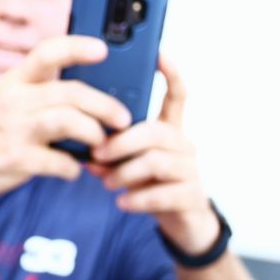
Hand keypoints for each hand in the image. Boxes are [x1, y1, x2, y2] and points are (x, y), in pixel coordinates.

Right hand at [0, 35, 133, 200]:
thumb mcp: (11, 101)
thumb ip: (45, 95)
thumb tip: (94, 100)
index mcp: (17, 81)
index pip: (47, 53)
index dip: (77, 47)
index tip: (102, 50)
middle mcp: (15, 100)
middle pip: (70, 93)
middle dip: (104, 105)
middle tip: (124, 118)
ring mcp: (15, 129)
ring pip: (67, 121)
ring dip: (93, 134)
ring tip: (101, 144)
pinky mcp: (16, 159)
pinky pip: (58, 161)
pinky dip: (73, 168)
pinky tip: (73, 169)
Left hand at [90, 56, 217, 253]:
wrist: (183, 225)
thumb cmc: (153, 185)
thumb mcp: (131, 164)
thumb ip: (113, 153)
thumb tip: (87, 149)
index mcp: (170, 131)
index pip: (177, 96)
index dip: (171, 74)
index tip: (159, 54)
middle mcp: (184, 145)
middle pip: (155, 131)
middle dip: (122, 142)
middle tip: (97, 154)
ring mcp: (191, 171)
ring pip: (156, 161)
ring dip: (125, 172)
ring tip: (107, 182)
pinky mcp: (192, 196)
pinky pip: (162, 193)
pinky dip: (138, 198)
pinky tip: (123, 202)